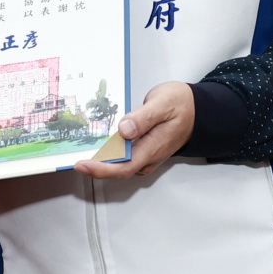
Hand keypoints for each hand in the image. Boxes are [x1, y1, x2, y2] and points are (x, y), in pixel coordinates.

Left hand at [74, 82, 194, 179]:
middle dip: (96, 167)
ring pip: (121, 165)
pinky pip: (125, 158)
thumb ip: (143, 118)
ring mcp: (147, 156)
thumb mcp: (163, 104)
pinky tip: (99, 145)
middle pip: (119, 170)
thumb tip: (124, 130)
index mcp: (153, 147)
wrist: (198, 110)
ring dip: (101, 162)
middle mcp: (149, 156)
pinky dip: (110, 154)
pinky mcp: (144, 151)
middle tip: (74, 158)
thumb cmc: (181, 105)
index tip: (82, 165)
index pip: (124, 167)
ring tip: (81, 152)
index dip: (101, 169)